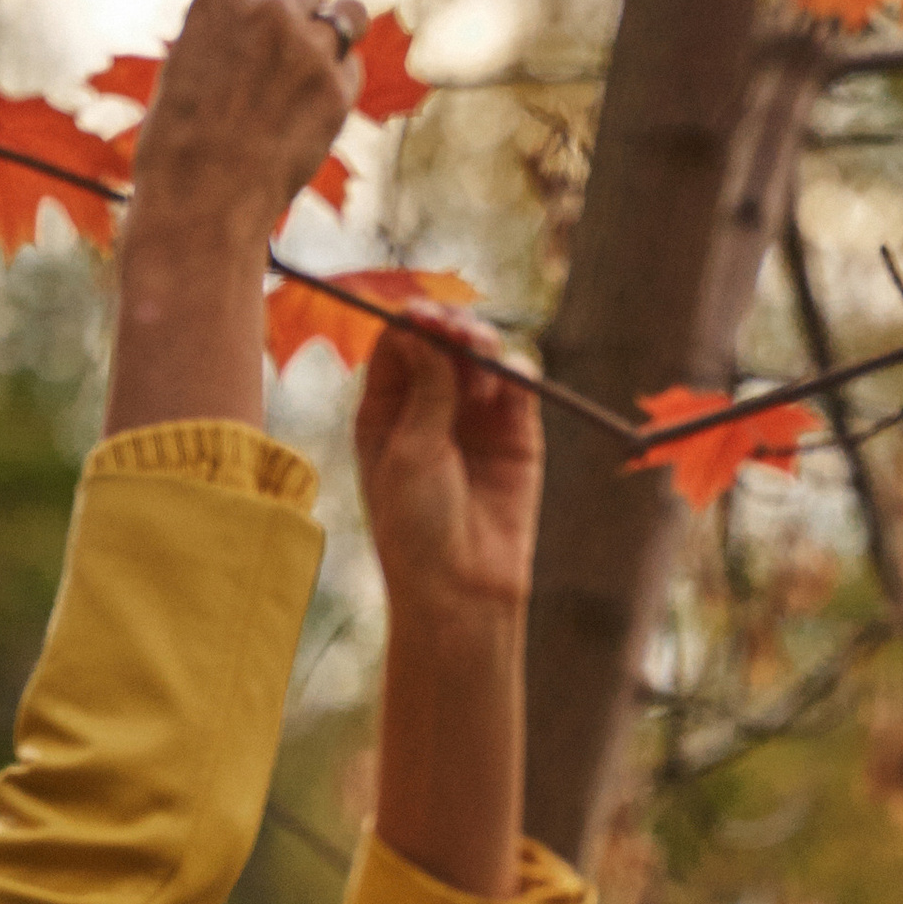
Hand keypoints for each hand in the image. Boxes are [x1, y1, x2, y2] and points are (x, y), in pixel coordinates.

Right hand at [105, 0, 365, 440]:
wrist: (194, 220)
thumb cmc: (166, 184)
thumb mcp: (171, 111)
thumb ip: (204, 75)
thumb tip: (219, 78)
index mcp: (209, 0)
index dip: (260, 38)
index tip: (251, 83)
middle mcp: (259, 6)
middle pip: (302, 0)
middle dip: (300, 42)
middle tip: (282, 107)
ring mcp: (302, 41)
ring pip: (339, 25)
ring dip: (330, 64)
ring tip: (299, 124)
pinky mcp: (332, 85)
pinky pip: (353, 75)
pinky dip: (340, 105)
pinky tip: (312, 146)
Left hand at [355, 326, 542, 632]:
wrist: (462, 587)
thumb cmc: (417, 527)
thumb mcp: (410, 451)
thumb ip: (425, 386)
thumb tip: (425, 325)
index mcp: (384, 411)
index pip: (397, 344)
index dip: (412, 321)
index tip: (423, 315)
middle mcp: (427, 407)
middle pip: (442, 340)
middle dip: (451, 327)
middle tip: (458, 333)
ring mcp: (472, 417)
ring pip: (482, 354)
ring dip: (483, 343)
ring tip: (480, 356)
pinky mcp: (515, 431)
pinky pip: (518, 382)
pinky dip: (514, 370)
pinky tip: (505, 381)